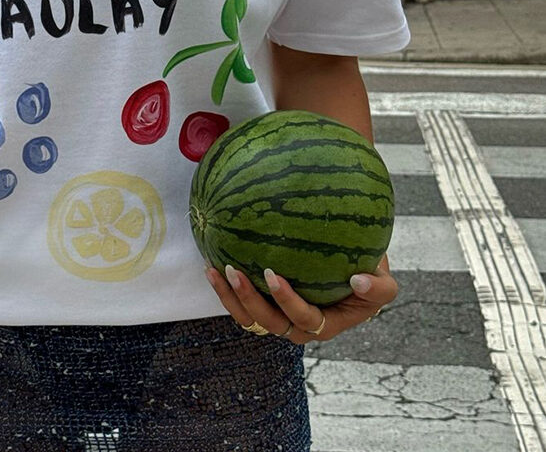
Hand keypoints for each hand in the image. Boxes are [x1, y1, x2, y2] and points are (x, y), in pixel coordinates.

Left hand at [205, 254, 397, 342]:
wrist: (349, 271)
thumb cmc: (367, 276)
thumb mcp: (383, 283)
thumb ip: (379, 287)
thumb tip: (359, 280)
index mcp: (325, 325)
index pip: (303, 318)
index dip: (286, 301)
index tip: (271, 274)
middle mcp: (297, 327)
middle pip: (268, 322)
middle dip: (249, 300)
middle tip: (235, 271)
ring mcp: (277, 318)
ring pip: (248, 317)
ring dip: (230, 296)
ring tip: (216, 269)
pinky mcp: (262, 307)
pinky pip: (239, 305)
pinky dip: (224, 290)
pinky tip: (210, 265)